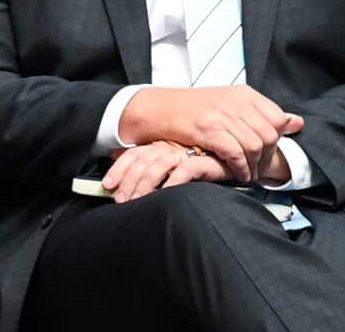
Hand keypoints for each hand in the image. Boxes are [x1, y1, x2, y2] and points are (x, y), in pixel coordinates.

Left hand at [100, 141, 228, 202]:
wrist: (235, 165)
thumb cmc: (203, 168)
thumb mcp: (171, 165)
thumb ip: (147, 162)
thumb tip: (116, 156)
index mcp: (162, 145)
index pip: (135, 153)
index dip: (119, 168)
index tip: (108, 185)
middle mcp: (174, 146)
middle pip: (144, 159)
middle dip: (129, 181)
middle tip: (122, 200)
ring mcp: (190, 152)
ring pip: (160, 163)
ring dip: (146, 183)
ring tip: (139, 199)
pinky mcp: (209, 161)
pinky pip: (187, 169)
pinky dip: (174, 181)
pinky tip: (165, 192)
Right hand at [119, 85, 303, 181]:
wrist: (155, 109)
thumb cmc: (193, 110)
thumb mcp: (231, 104)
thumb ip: (263, 114)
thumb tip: (298, 122)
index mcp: (245, 94)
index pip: (277, 117)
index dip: (277, 139)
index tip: (269, 153)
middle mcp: (237, 102)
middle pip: (269, 134)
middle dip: (268, 157)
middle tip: (261, 171)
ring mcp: (222, 115)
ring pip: (254, 145)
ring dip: (254, 166)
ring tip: (249, 175)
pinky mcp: (207, 130)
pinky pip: (235, 153)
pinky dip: (240, 168)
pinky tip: (238, 175)